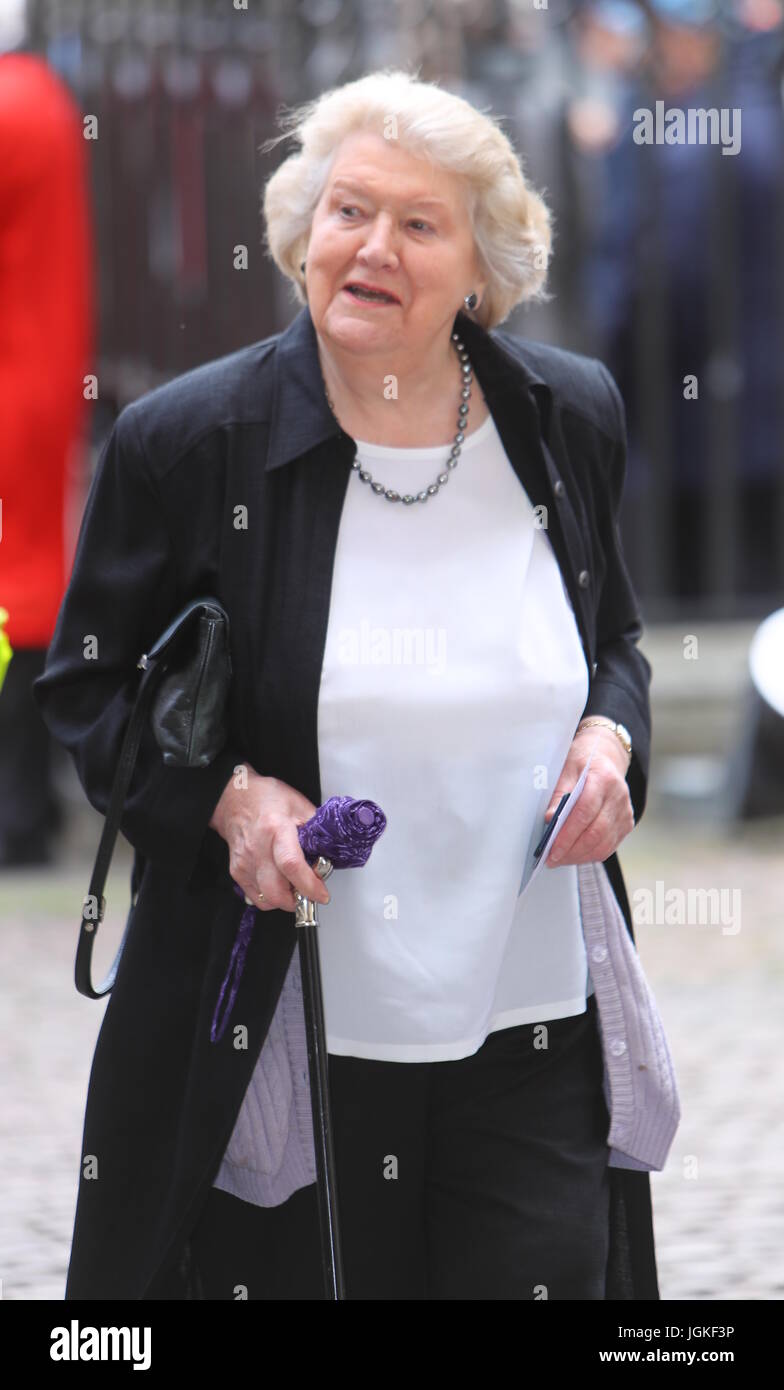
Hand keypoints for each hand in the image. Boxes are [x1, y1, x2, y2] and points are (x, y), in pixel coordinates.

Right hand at [209, 768, 329, 910]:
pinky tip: (279, 884)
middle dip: (297, 901)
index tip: (321, 894)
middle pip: (276, 891)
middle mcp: (257, 848)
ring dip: (284, 900)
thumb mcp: (301, 807)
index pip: (291, 865)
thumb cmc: (268, 799)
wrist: (236, 798)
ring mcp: (244, 862)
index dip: (309, 885)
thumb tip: (330, 855)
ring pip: (266, 899)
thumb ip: (317, 832)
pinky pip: (256, 897)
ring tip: (294, 886)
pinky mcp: (237, 871)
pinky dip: (271, 897)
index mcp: (276, 829)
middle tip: (309, 893)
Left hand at [543, 727, 634, 867]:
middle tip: (552, 858)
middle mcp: (618, 796)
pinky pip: (609, 846)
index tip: (551, 848)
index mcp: (603, 778)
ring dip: (580, 856)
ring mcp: (625, 811)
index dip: (567, 834)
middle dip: (571, 850)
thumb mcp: (566, 770)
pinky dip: (591, 854)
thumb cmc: (583, 761)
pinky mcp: (627, 823)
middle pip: (596, 832)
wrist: (605, 755)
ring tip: (561, 859)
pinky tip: (575, 854)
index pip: (585, 812)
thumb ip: (559, 795)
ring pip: (604, 844)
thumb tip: (550, 819)